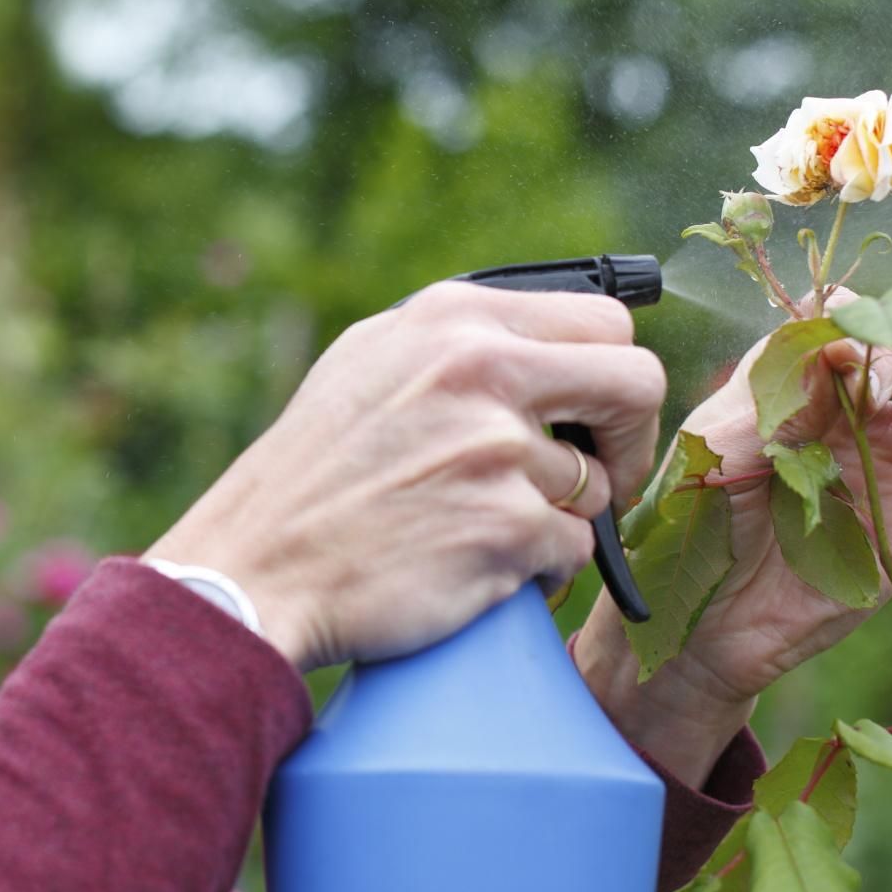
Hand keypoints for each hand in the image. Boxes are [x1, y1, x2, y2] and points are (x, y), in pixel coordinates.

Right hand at [146, 282, 665, 671]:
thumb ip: (461, 341)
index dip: (610, 376)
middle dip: (630, 438)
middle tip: (601, 474)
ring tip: (477, 530)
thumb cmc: (311, 475)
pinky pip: (572, 553)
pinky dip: (534, 572)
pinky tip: (471, 568)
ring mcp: (497, 450)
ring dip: (554, 518)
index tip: (593, 418)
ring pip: (596, 486)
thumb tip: (555, 343)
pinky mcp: (507, 529)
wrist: (255, 568)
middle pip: (636, 383)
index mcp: (452, 319)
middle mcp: (480, 369)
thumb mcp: (371, 363)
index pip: (601, 320)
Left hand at [575, 310, 891, 785]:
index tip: (837, 348)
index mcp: (797, 384)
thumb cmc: (697, 524)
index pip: (842, 321)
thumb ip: (781, 396)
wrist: (710, 618)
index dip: (850, 319)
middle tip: (877, 387)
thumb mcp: (723, 448)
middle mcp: (850, 412)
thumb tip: (839, 342)